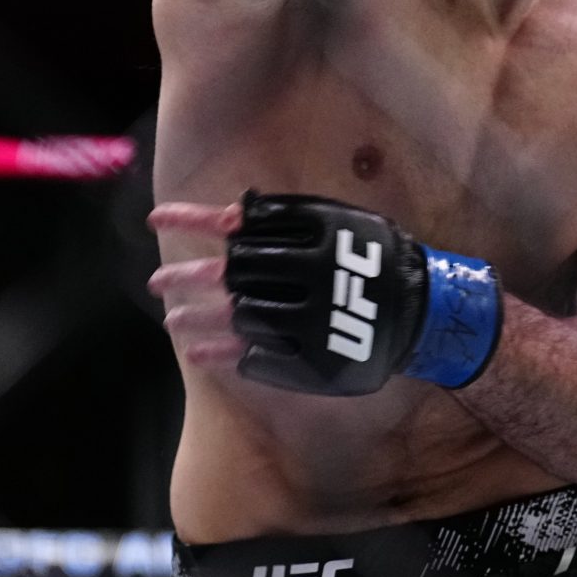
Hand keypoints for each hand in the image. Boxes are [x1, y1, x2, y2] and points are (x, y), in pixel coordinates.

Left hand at [148, 192, 499, 396]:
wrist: (421, 309)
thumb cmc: (372, 257)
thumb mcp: (336, 222)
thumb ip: (286, 219)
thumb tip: (231, 215)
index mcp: (313, 238)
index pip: (237, 228)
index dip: (192, 220)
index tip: (155, 219)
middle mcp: (308, 279)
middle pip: (232, 276)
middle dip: (188, 278)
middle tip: (159, 282)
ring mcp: (309, 323)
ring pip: (238, 319)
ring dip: (198, 318)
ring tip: (171, 319)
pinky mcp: (312, 361)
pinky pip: (258, 359)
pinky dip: (224, 356)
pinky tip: (198, 353)